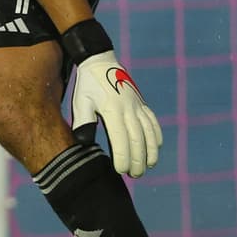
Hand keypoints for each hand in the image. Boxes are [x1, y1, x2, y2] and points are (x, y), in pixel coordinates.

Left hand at [72, 50, 161, 177]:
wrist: (100, 61)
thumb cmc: (87, 85)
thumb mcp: (80, 102)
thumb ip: (83, 122)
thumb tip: (85, 143)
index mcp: (112, 110)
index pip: (121, 139)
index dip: (123, 157)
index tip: (121, 171)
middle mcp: (128, 108)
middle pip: (137, 139)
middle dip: (138, 160)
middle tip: (135, 175)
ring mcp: (137, 105)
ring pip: (149, 132)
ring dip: (150, 151)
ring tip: (148, 166)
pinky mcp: (142, 103)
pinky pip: (153, 121)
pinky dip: (156, 135)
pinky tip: (156, 148)